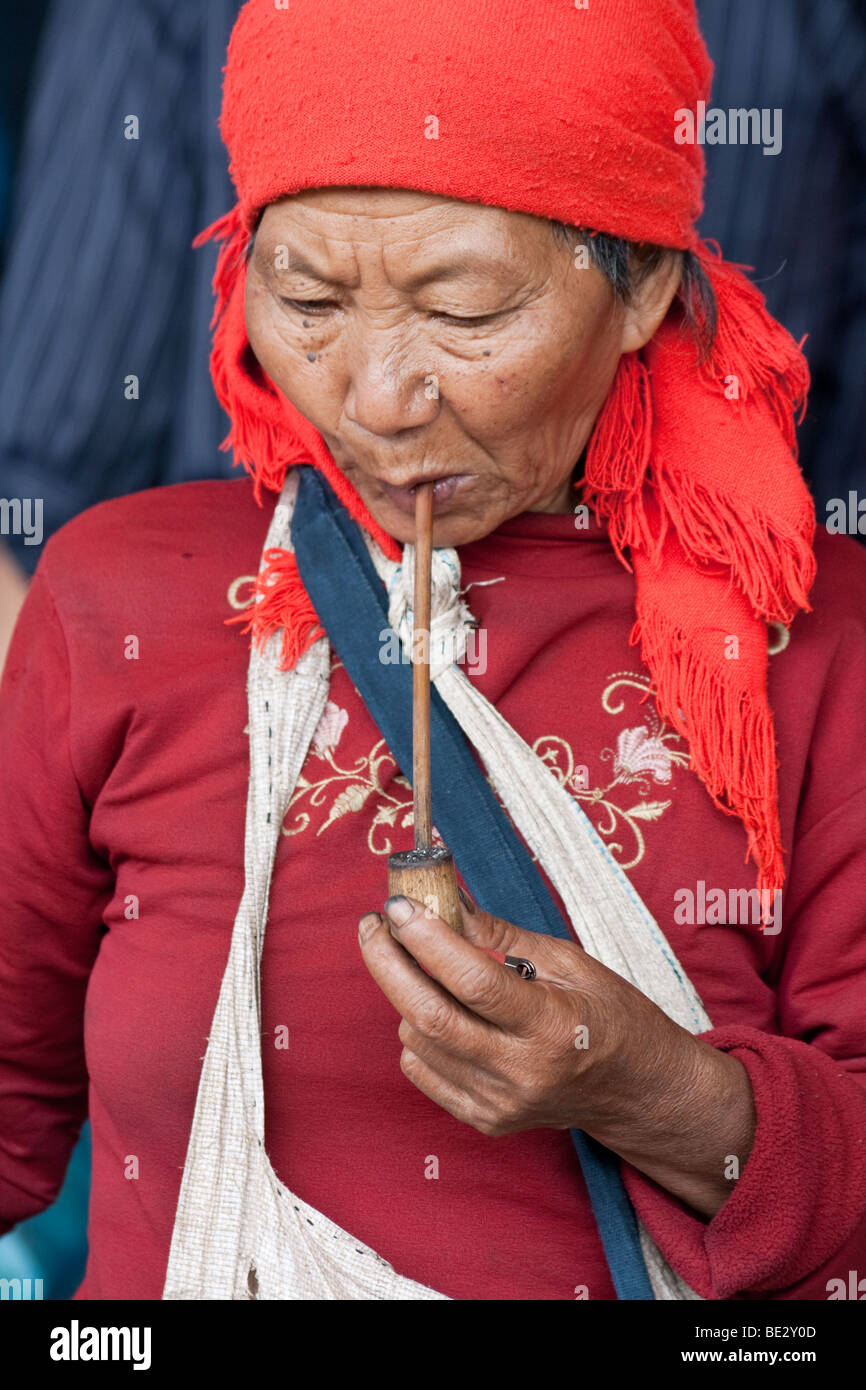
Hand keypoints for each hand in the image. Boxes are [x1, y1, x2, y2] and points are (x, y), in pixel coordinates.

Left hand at [358, 890, 755, 1216]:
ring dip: (404, 995)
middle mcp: (522, 1072)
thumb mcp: (568, 962)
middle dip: (388, 963)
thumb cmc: (609, 1016)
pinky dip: (415, 1034)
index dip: (427, 939)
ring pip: (418, 1042)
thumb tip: (445, 902)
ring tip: (420, 966)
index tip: (399, 905)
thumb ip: (501, 935)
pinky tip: (437, 1010)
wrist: (636, 1090)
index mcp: (551, 1026)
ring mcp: (499, 1103)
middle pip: (429, 1017)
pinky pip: (422, 1071)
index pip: (473, 981)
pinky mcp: (485, 1119)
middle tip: (373, 926)